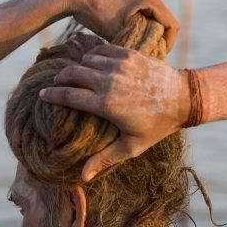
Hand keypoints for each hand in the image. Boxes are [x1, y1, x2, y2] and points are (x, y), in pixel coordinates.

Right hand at [39, 44, 189, 180]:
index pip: (69, 95)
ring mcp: (119, 65)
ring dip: (77, 67)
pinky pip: (102, 49)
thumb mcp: (131, 146)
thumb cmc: (157, 126)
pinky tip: (92, 62)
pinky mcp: (129, 54)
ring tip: (74, 74)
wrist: (183, 98)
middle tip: (57, 83)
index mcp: (105, 104)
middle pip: (72, 73)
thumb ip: (105, 159)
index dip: (52, 95)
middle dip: (60, 78)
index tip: (43, 95)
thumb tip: (82, 177)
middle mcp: (109, 82)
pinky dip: (93, 55)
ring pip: (85, 60)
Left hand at [68, 0, 178, 50]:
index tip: (159, 58)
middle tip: (151, 57)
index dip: (169, 44)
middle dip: (161, 40)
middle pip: (165, 21)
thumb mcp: (117, 33)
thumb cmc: (95, 13)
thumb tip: (145, 64)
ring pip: (156, 18)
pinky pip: (145, 14)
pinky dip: (143, 27)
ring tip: (142, 50)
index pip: (172, 25)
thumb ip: (135, 45)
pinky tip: (132, 40)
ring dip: (152, 34)